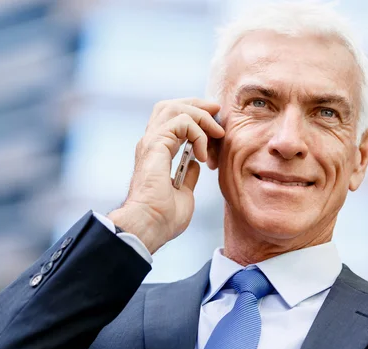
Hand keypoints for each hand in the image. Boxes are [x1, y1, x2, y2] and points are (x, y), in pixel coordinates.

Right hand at [108, 98, 224, 253]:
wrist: (150, 225)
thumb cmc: (163, 218)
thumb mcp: (183, 193)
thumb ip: (188, 175)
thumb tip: (195, 164)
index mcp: (156, 153)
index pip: (172, 120)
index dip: (196, 118)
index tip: (216, 130)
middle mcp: (151, 143)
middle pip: (170, 106)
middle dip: (197, 104)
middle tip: (217, 112)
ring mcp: (151, 142)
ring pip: (175, 108)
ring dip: (201, 116)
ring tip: (216, 133)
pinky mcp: (156, 144)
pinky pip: (182, 122)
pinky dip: (198, 133)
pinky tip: (203, 155)